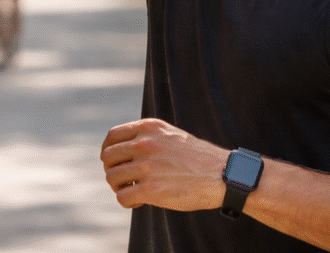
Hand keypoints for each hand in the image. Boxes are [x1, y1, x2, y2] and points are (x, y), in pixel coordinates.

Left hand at [101, 117, 228, 211]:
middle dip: (112, 170)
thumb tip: (120, 150)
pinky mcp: (150, 189)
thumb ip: (147, 137)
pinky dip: (127, 202)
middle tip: (124, 180)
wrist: (221, 175)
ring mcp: (147, 166)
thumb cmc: (197, 158)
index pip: (112, 136)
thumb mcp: (170, 135)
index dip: (107, 151)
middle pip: (108, 157)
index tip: (113, 162)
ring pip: (112, 177)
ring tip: (133, 191)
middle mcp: (145, 143)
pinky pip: (122, 197)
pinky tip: (138, 202)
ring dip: (119, 187)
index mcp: (149, 127)